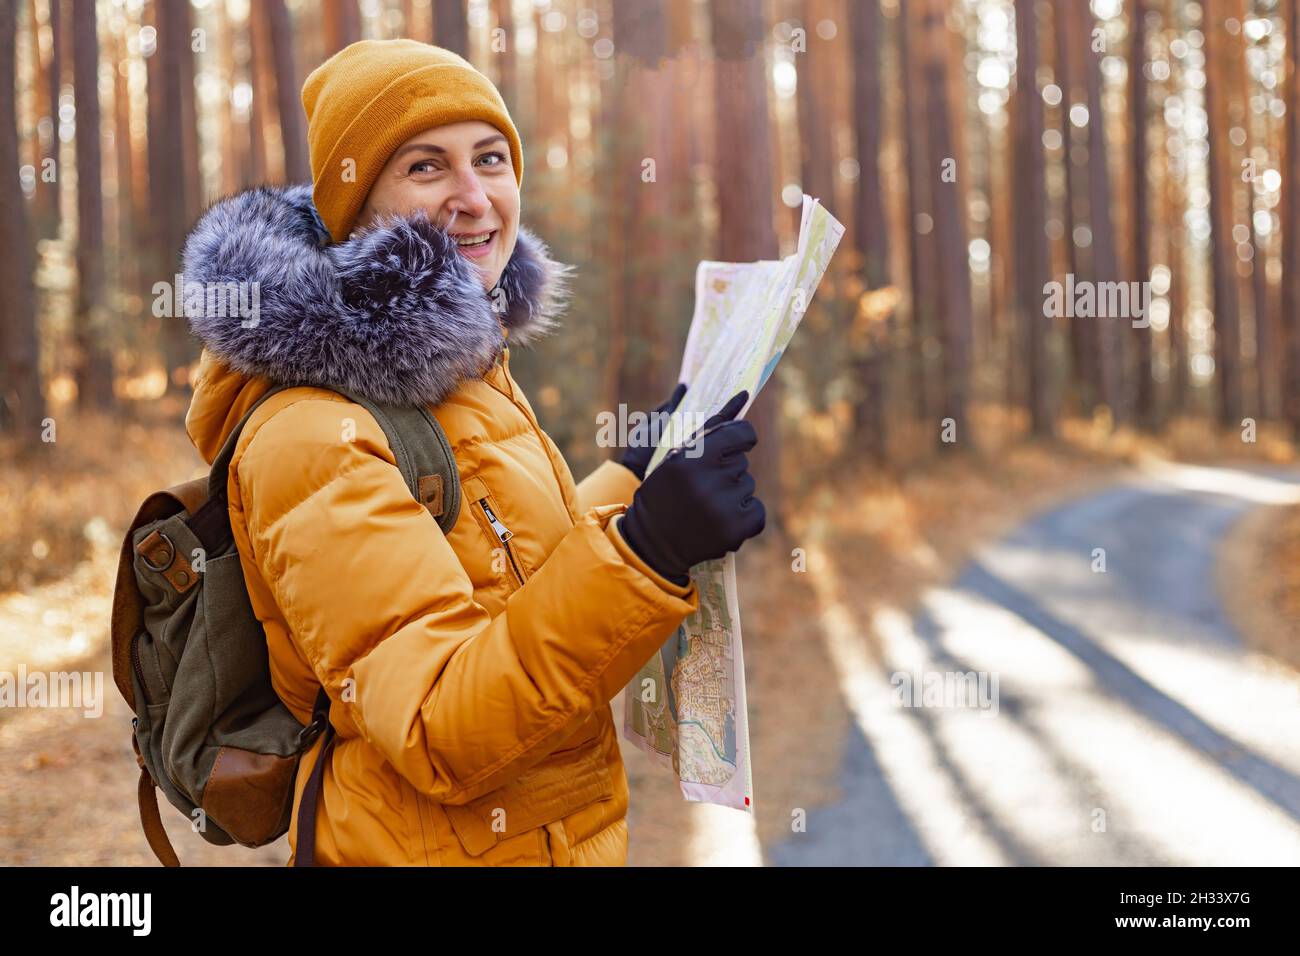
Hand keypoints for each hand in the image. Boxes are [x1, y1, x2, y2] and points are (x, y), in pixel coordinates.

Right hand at [616, 390, 764, 584]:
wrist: (651, 543)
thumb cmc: (663, 491)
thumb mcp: (674, 456)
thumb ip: (709, 429)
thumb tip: (741, 396)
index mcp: (691, 459)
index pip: (742, 434)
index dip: (739, 438)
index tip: (733, 445)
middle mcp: (709, 483)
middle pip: (741, 463)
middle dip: (725, 471)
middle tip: (701, 487)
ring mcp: (724, 509)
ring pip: (748, 485)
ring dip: (733, 493)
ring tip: (706, 506)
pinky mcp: (736, 531)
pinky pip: (757, 510)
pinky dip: (745, 515)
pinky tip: (722, 520)